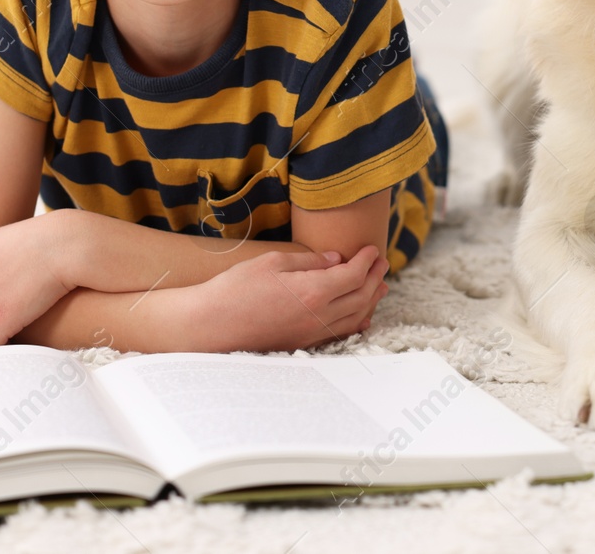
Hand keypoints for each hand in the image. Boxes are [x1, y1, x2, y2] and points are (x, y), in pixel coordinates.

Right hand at [192, 245, 389, 353]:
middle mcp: (318, 316)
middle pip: (360, 297)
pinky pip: (339, 334)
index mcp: (313, 292)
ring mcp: (311, 334)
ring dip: (371, 300)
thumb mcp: (272, 262)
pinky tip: (362, 318)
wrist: (211, 325)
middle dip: (375, 278)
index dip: (367, 261)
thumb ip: (309, 262)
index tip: (373, 250)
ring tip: (380, 286)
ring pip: (354, 318)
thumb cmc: (236, 289)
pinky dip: (356, 323)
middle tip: (383, 264)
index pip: (353, 275)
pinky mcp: (302, 344)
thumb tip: (336, 260)